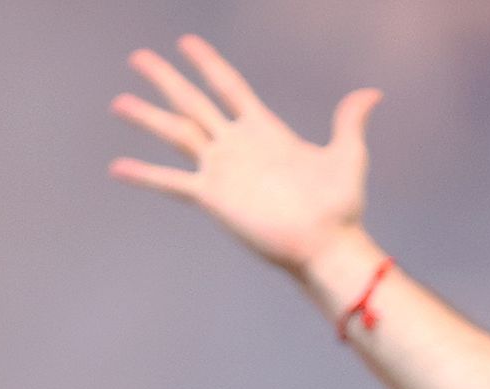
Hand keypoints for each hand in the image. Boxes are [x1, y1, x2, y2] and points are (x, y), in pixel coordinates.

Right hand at [110, 36, 376, 282]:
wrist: (326, 245)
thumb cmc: (340, 206)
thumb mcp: (348, 155)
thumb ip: (349, 121)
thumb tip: (372, 94)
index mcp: (264, 130)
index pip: (229, 87)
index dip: (208, 64)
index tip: (186, 42)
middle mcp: (237, 146)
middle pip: (192, 102)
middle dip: (165, 79)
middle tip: (137, 56)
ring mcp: (222, 170)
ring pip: (176, 134)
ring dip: (147, 117)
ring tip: (118, 101)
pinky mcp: (213, 198)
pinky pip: (171, 182)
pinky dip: (145, 174)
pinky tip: (117, 167)